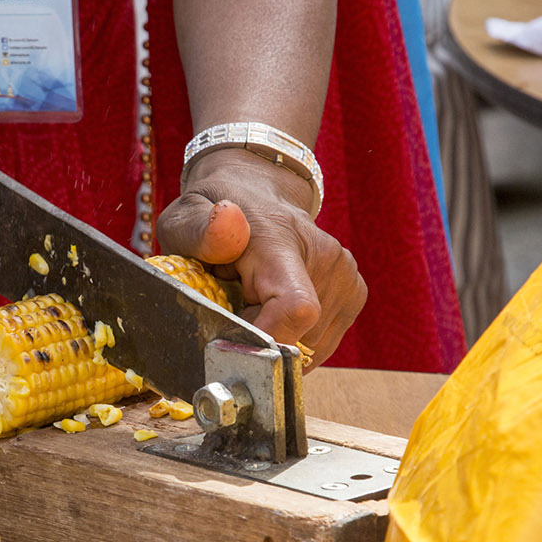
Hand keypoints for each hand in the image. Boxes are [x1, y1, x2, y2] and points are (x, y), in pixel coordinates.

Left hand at [156, 148, 366, 365]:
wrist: (255, 194)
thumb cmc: (213, 214)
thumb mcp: (187, 217)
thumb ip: (199, 229)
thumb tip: (228, 218)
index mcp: (283, 242)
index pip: (296, 309)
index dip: (267, 341)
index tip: (235, 340)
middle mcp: (325, 257)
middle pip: (297, 337)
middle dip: (261, 338)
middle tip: (235, 304)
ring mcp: (345, 276)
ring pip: (309, 346)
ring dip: (278, 337)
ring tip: (255, 300)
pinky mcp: (354, 293)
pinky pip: (320, 342)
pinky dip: (295, 336)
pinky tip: (276, 306)